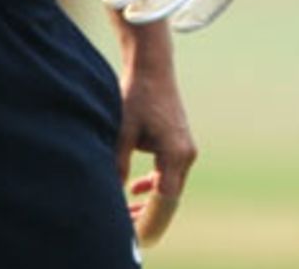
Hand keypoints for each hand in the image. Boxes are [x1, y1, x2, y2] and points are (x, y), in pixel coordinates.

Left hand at [114, 29, 196, 246]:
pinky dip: (155, 185)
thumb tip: (113, 193)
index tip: (131, 232)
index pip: (165, 202)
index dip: (148, 221)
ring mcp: (185, 149)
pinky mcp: (180, 143)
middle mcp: (186, 154)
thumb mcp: (122, 132)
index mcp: (175, 154)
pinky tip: (137, 187)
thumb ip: (118, 165)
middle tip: (125, 227)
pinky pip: (170, 174)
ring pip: (170, 188)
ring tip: (128, 212)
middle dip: (148, 215)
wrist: (152, 67)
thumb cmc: (136, 96)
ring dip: (151, 201)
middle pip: (170, 199)